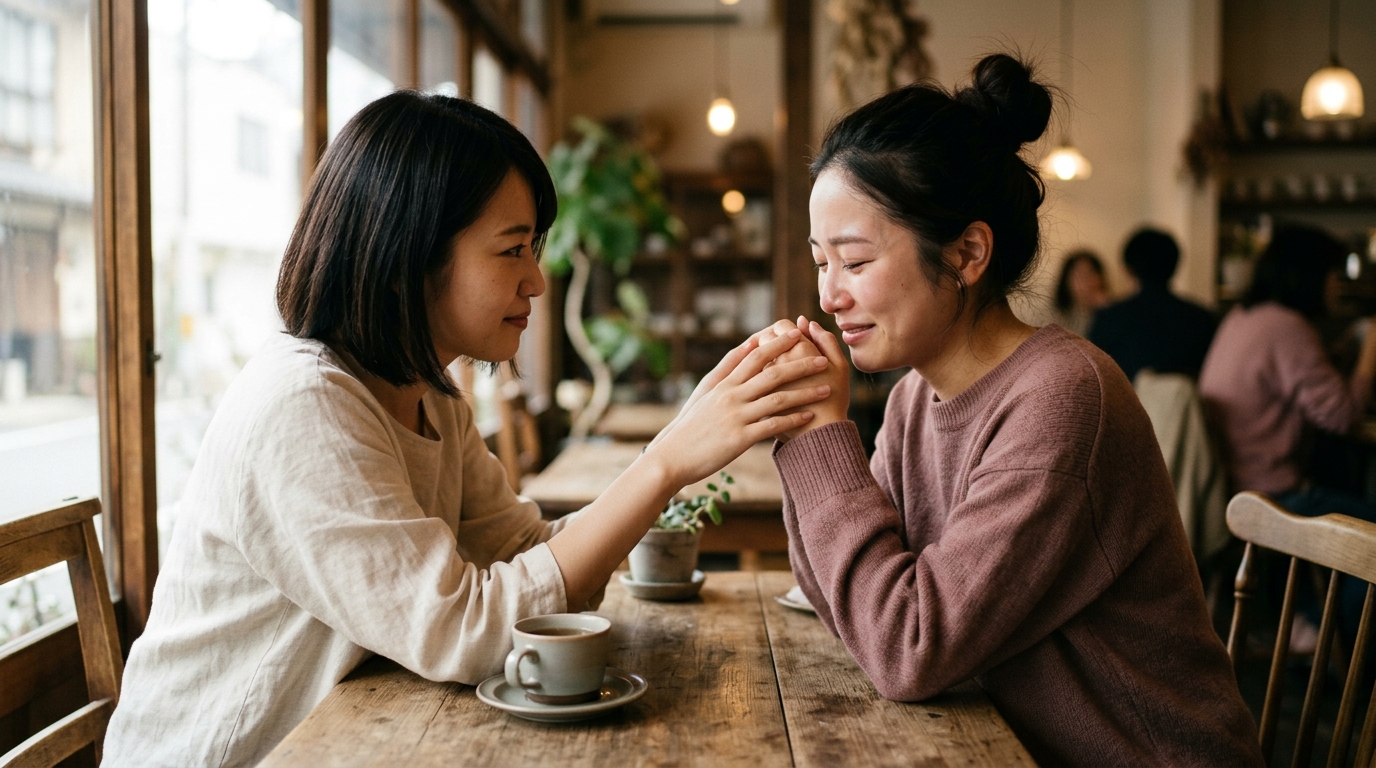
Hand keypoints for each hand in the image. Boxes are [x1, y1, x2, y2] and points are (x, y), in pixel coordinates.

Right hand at [645, 328, 831, 486]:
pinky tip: (810, 416)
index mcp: (723, 384)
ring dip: (805, 393)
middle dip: (799, 364)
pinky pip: (772, 426)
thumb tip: (746, 348)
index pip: (754, 356)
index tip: (797, 334)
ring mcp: (735, 416)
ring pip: (777, 399)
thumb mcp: (704, 394)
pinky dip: (793, 420)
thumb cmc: (690, 426)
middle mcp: (730, 396)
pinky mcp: (739, 438)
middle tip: (822, 358)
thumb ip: (726, 371)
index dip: (777, 344)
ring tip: (826, 388)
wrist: (672, 456)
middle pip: (771, 373)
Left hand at [758, 317, 850, 438]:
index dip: (784, 330)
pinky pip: (751, 381)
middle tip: (781, 351)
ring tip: (775, 368)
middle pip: (764, 341)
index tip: (790, 338)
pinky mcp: (756, 396)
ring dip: (762, 360)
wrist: (819, 436)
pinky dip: (756, 378)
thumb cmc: (834, 400)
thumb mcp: (839, 367)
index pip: (781, 327)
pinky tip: (767, 384)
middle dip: (770, 343)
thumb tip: (807, 322)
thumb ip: (825, 340)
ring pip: (754, 360)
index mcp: (800, 351)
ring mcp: (764, 380)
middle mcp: (779, 361)